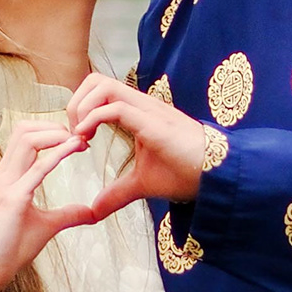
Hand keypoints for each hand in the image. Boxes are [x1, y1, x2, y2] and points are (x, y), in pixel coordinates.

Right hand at [0, 116, 90, 291]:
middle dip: (53, 125)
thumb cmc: (8, 250)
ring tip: (78, 140)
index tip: (75, 139)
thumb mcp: (45, 227)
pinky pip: (37, 168)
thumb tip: (91, 212)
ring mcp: (6, 184)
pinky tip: (74, 148)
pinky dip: (58, 153)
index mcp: (8, 177)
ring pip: (27, 139)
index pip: (25, 137)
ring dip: (55, 134)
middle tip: (79, 135)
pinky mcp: (12, 200)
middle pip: (24, 129)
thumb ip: (67, 215)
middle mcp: (4, 175)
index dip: (50, 131)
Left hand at [60, 73, 209, 225]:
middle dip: (76, 103)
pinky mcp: (153, 123)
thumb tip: (94, 211)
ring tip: (80, 136)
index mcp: (137, 113)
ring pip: (104, 85)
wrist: (216, 176)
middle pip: (96, 80)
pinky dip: (94, 119)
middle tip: (75, 134)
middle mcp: (140, 105)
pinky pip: (117, 108)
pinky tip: (88, 139)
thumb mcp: (142, 183)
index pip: (100, 90)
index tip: (78, 139)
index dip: (81, 108)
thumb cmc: (185, 173)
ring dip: (83, 107)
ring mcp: (148, 111)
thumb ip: (117, 193)